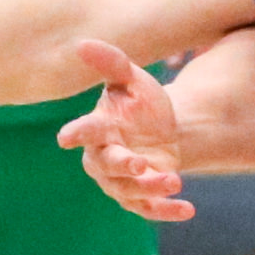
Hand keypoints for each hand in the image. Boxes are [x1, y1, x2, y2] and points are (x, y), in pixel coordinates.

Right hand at [53, 38, 194, 221]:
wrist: (162, 130)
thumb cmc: (139, 102)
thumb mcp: (132, 79)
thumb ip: (111, 63)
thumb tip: (80, 43)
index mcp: (99, 128)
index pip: (84, 130)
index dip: (76, 134)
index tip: (65, 138)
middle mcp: (103, 157)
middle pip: (106, 166)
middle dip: (121, 166)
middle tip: (139, 165)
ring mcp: (120, 181)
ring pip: (128, 190)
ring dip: (150, 188)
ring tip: (175, 179)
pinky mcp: (139, 197)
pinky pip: (149, 209)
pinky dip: (167, 211)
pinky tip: (189, 209)